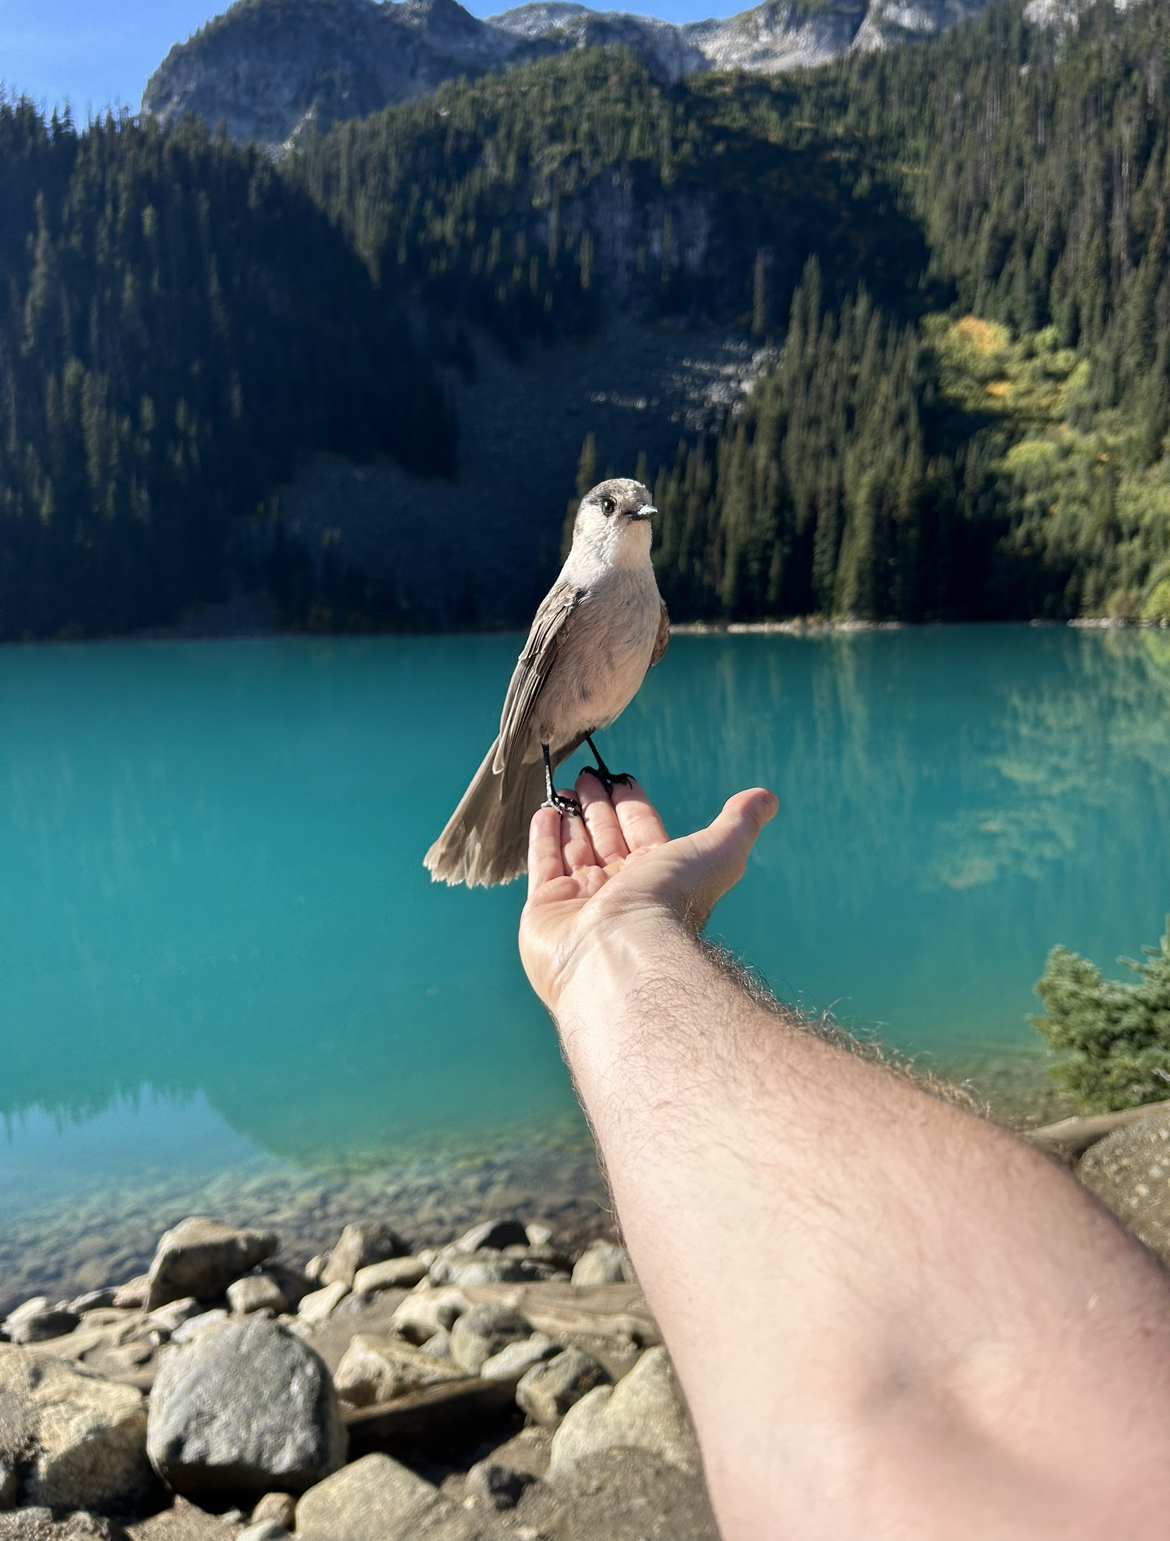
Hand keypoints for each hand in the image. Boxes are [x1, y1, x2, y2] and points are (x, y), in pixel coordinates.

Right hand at [519, 771, 777, 1011]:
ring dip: (572, 817)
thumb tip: (767, 798)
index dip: (633, 805)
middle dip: (599, 806)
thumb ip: (738, 824)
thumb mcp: (716, 851)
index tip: (621, 777)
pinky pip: (544, 866)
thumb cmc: (669, 901)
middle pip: (608, 838)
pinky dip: (544, 838)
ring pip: (576, 849)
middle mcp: (620, 891)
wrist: (619, 952)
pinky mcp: (546, 910)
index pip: (644, 832)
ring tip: (562, 787)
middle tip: (587, 775)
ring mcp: (581, 901)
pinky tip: (546, 812)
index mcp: (658, 878)